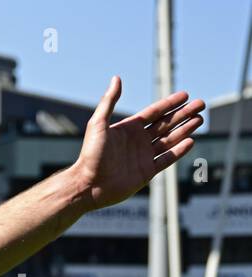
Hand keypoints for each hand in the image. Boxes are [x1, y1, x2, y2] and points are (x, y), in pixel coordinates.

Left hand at [74, 77, 203, 210]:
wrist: (87, 185)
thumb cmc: (90, 155)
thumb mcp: (98, 124)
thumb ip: (109, 101)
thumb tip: (116, 78)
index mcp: (128, 129)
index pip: (154, 113)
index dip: (170, 104)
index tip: (186, 95)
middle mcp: (137, 141)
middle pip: (166, 124)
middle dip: (183, 114)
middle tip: (201, 105)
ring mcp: (143, 156)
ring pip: (169, 140)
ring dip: (185, 129)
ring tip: (200, 119)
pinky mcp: (147, 172)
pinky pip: (167, 159)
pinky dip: (179, 151)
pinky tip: (191, 141)